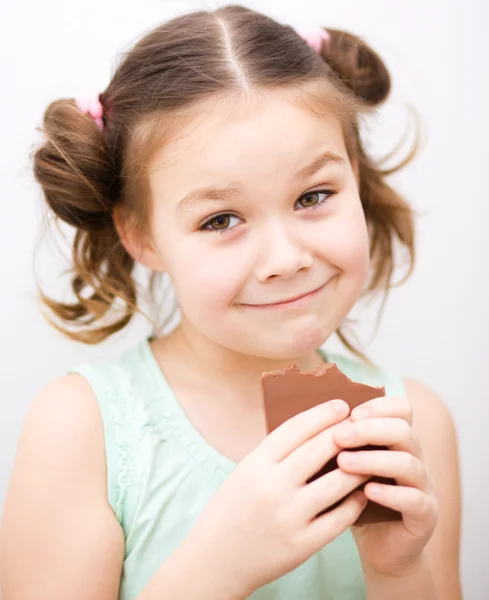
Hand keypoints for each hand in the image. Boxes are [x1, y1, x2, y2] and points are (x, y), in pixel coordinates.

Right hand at [180, 400, 368, 597]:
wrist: (216, 560)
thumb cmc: (232, 509)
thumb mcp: (245, 472)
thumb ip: (275, 454)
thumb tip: (314, 428)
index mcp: (255, 464)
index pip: (295, 429)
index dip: (321, 414)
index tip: (341, 404)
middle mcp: (272, 487)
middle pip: (318, 450)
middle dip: (344, 432)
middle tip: (362, 423)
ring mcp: (289, 517)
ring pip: (337, 483)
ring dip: (358, 467)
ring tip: (370, 457)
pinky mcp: (302, 544)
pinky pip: (340, 518)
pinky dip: (355, 502)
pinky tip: (361, 492)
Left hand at [333, 396, 437, 578]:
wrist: (379, 548)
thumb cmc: (356, 499)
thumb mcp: (346, 467)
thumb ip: (339, 444)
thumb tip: (308, 417)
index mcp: (398, 441)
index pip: (400, 409)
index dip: (377, 406)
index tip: (348, 413)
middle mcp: (416, 457)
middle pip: (403, 430)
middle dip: (369, 430)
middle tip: (338, 436)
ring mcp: (424, 486)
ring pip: (408, 463)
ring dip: (373, 459)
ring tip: (343, 463)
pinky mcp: (426, 515)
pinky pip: (415, 499)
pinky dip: (390, 493)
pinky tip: (367, 492)